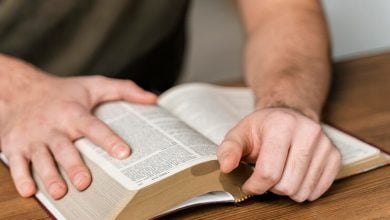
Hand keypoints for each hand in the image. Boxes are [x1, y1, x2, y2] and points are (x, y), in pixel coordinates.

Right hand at [0, 55, 156, 198]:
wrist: (21, 89)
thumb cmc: (64, 91)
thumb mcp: (94, 85)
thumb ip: (124, 90)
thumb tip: (152, 99)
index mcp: (74, 113)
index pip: (94, 127)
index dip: (109, 140)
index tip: (123, 153)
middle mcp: (54, 126)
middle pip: (65, 148)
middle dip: (74, 166)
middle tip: (85, 182)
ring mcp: (33, 137)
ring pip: (42, 158)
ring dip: (50, 176)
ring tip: (61, 192)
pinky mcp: (15, 145)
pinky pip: (17, 163)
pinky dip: (21, 177)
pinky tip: (30, 190)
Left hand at [217, 108, 340, 201]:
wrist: (289, 114)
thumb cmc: (263, 127)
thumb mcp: (240, 133)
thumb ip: (229, 149)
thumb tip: (226, 166)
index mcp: (281, 125)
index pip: (268, 172)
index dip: (255, 186)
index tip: (249, 184)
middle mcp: (308, 132)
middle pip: (287, 185)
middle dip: (271, 188)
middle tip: (266, 177)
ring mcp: (325, 144)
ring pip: (303, 191)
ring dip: (287, 190)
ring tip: (280, 174)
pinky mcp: (335, 155)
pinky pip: (320, 189)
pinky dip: (304, 190)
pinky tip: (295, 176)